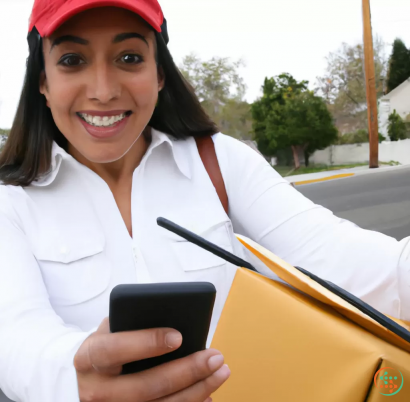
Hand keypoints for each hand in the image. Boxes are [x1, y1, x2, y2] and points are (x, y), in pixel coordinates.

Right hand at [74, 317, 229, 401]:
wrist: (86, 377)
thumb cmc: (108, 344)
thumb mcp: (111, 328)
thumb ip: (134, 322)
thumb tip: (175, 319)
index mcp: (89, 357)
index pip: (115, 350)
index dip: (146, 343)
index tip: (179, 336)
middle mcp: (96, 391)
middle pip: (146, 386)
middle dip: (186, 371)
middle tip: (214, 356)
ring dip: (196, 390)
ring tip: (220, 372)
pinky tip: (207, 393)